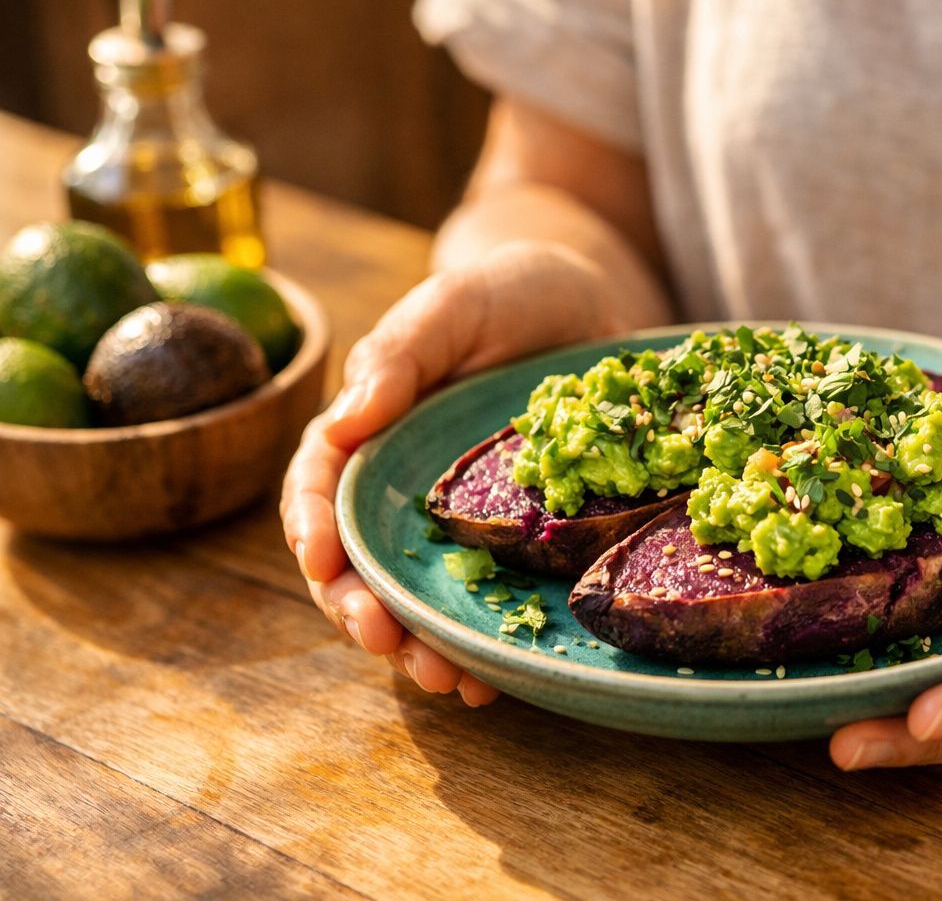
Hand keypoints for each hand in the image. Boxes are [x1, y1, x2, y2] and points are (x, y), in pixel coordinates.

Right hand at [280, 242, 625, 704]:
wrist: (597, 307)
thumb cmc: (512, 294)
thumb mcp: (457, 302)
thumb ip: (400, 351)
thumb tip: (345, 419)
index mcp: (372, 432)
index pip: (319, 487)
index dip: (311, 527)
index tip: (319, 560)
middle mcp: (406, 490)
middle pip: (361, 563)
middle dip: (361, 610)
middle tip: (382, 640)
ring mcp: (462, 525)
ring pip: (423, 598)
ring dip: (422, 647)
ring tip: (445, 681)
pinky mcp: (519, 546)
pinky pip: (495, 603)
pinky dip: (489, 645)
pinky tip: (501, 680)